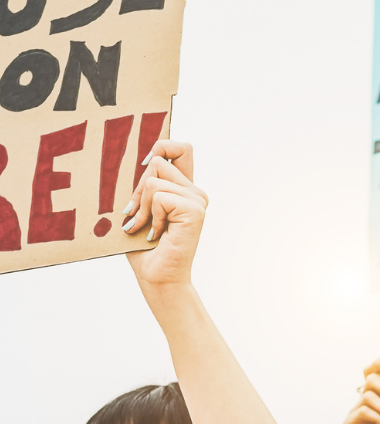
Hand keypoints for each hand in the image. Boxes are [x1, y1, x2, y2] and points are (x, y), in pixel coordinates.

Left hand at [124, 140, 207, 291]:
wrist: (155, 277)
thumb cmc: (143, 247)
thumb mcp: (138, 207)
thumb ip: (142, 183)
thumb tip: (136, 160)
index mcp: (183, 188)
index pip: (181, 148)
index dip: (161, 147)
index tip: (142, 168)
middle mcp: (195, 192)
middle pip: (159, 159)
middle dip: (138, 187)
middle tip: (138, 214)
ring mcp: (198, 200)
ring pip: (154, 179)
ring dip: (142, 205)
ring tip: (147, 227)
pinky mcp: (195, 211)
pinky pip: (159, 196)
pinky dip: (151, 215)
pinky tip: (157, 233)